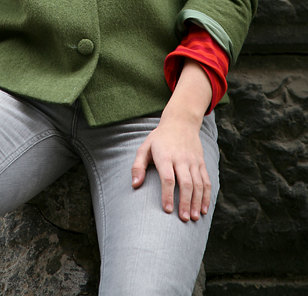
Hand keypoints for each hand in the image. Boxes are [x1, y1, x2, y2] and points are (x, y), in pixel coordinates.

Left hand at [131, 58, 212, 221]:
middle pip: (185, 183)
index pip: (168, 178)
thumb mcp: (145, 147)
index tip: (167, 210)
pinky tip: (203, 209)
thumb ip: (137, 166)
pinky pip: (206, 180)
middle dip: (185, 202)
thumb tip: (134, 185)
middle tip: (183, 219)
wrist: (181, 122)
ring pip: (198, 184)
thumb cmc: (159, 138)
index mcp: (165, 156)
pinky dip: (206, 196)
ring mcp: (193, 161)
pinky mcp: (201, 162)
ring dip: (197, 202)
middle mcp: (181, 159)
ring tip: (193, 218)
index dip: (167, 195)